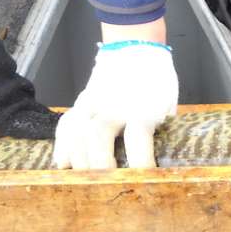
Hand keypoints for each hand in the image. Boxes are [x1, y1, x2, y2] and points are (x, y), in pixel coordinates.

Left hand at [0, 0, 59, 167]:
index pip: (30, 125)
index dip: (47, 130)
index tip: (63, 133)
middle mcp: (9, 94)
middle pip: (32, 107)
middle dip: (39, 116)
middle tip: (48, 124)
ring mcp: (8, 73)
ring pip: (20, 89)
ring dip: (19, 97)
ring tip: (13, 105)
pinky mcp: (2, 57)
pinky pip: (9, 73)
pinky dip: (5, 80)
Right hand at [53, 40, 177, 168]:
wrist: (135, 46)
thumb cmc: (156, 78)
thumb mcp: (167, 102)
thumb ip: (161, 127)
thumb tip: (162, 157)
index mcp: (140, 106)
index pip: (137, 139)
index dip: (139, 162)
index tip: (144, 179)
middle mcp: (113, 105)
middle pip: (98, 137)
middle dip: (99, 164)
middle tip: (106, 184)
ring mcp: (93, 102)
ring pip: (77, 132)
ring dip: (79, 158)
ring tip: (84, 177)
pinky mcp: (82, 101)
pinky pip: (66, 124)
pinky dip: (63, 145)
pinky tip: (64, 162)